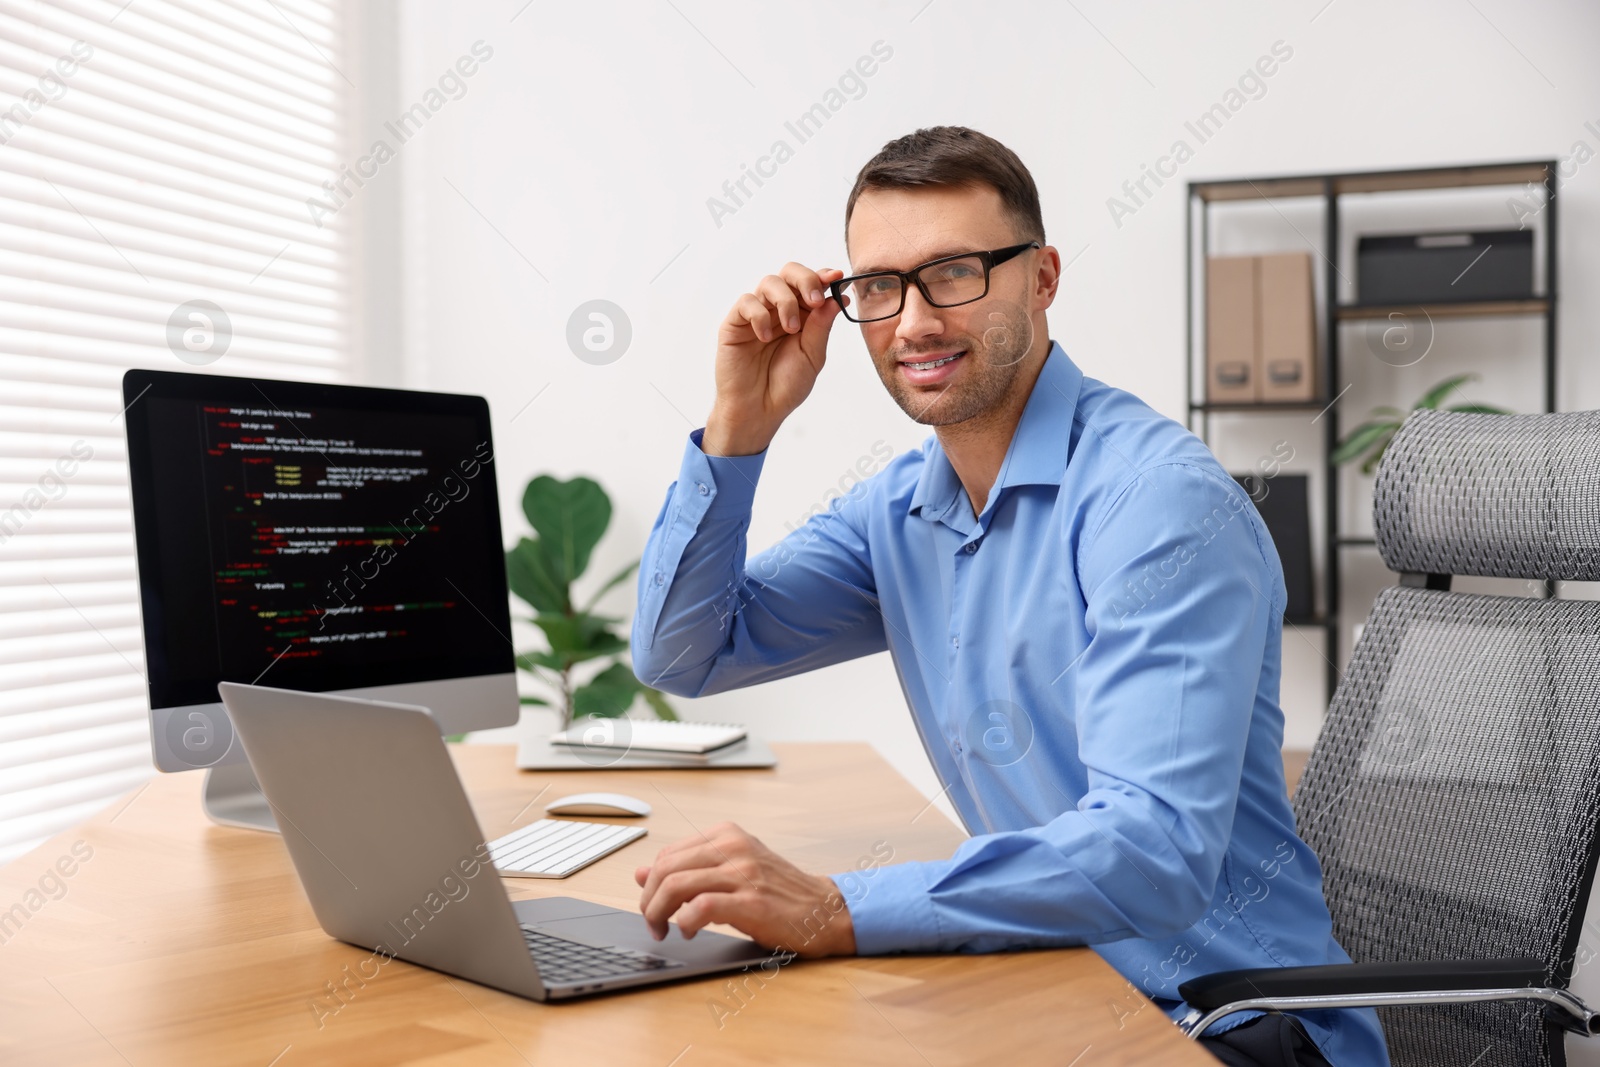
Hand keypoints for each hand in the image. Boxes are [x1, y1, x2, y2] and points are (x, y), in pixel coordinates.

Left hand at [634, 821, 855, 956]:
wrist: (823, 910)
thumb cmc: (777, 893)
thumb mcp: (729, 872)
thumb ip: (687, 870)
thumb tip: (639, 873)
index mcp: (726, 834)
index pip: (667, 854)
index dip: (650, 883)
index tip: (651, 906)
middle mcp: (733, 847)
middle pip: (665, 868)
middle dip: (649, 900)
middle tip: (652, 923)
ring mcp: (743, 872)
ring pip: (676, 885)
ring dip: (659, 913)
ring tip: (664, 930)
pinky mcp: (751, 901)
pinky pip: (701, 907)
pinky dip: (685, 921)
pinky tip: (689, 931)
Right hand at [704, 263, 846, 455]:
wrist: (759, 410)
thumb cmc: (785, 386)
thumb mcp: (813, 357)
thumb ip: (821, 326)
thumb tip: (836, 298)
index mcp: (802, 315)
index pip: (812, 284)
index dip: (823, 276)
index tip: (836, 278)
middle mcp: (779, 310)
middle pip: (790, 273)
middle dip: (805, 280)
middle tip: (813, 300)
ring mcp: (757, 314)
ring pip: (769, 283)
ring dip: (785, 301)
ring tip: (790, 328)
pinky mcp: (735, 323)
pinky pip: (746, 302)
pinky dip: (759, 315)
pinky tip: (765, 338)